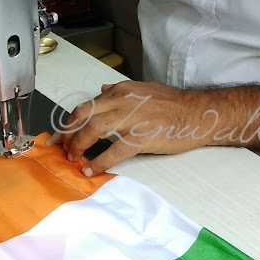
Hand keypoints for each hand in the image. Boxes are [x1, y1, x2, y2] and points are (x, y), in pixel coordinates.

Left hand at [47, 81, 212, 175]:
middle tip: (62, 148)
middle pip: (83, 115)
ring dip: (79, 146)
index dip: (70, 122)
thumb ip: (120, 90)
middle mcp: (122, 101)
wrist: (198, 113)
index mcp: (121, 90)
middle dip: (68, 133)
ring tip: (74, 158)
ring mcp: (132, 119)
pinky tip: (91, 170)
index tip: (61, 135)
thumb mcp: (142, 89)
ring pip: (93, 130)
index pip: (86, 105)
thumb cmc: (172, 104)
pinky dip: (99, 162)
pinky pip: (114, 151)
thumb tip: (103, 89)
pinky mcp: (142, 137)